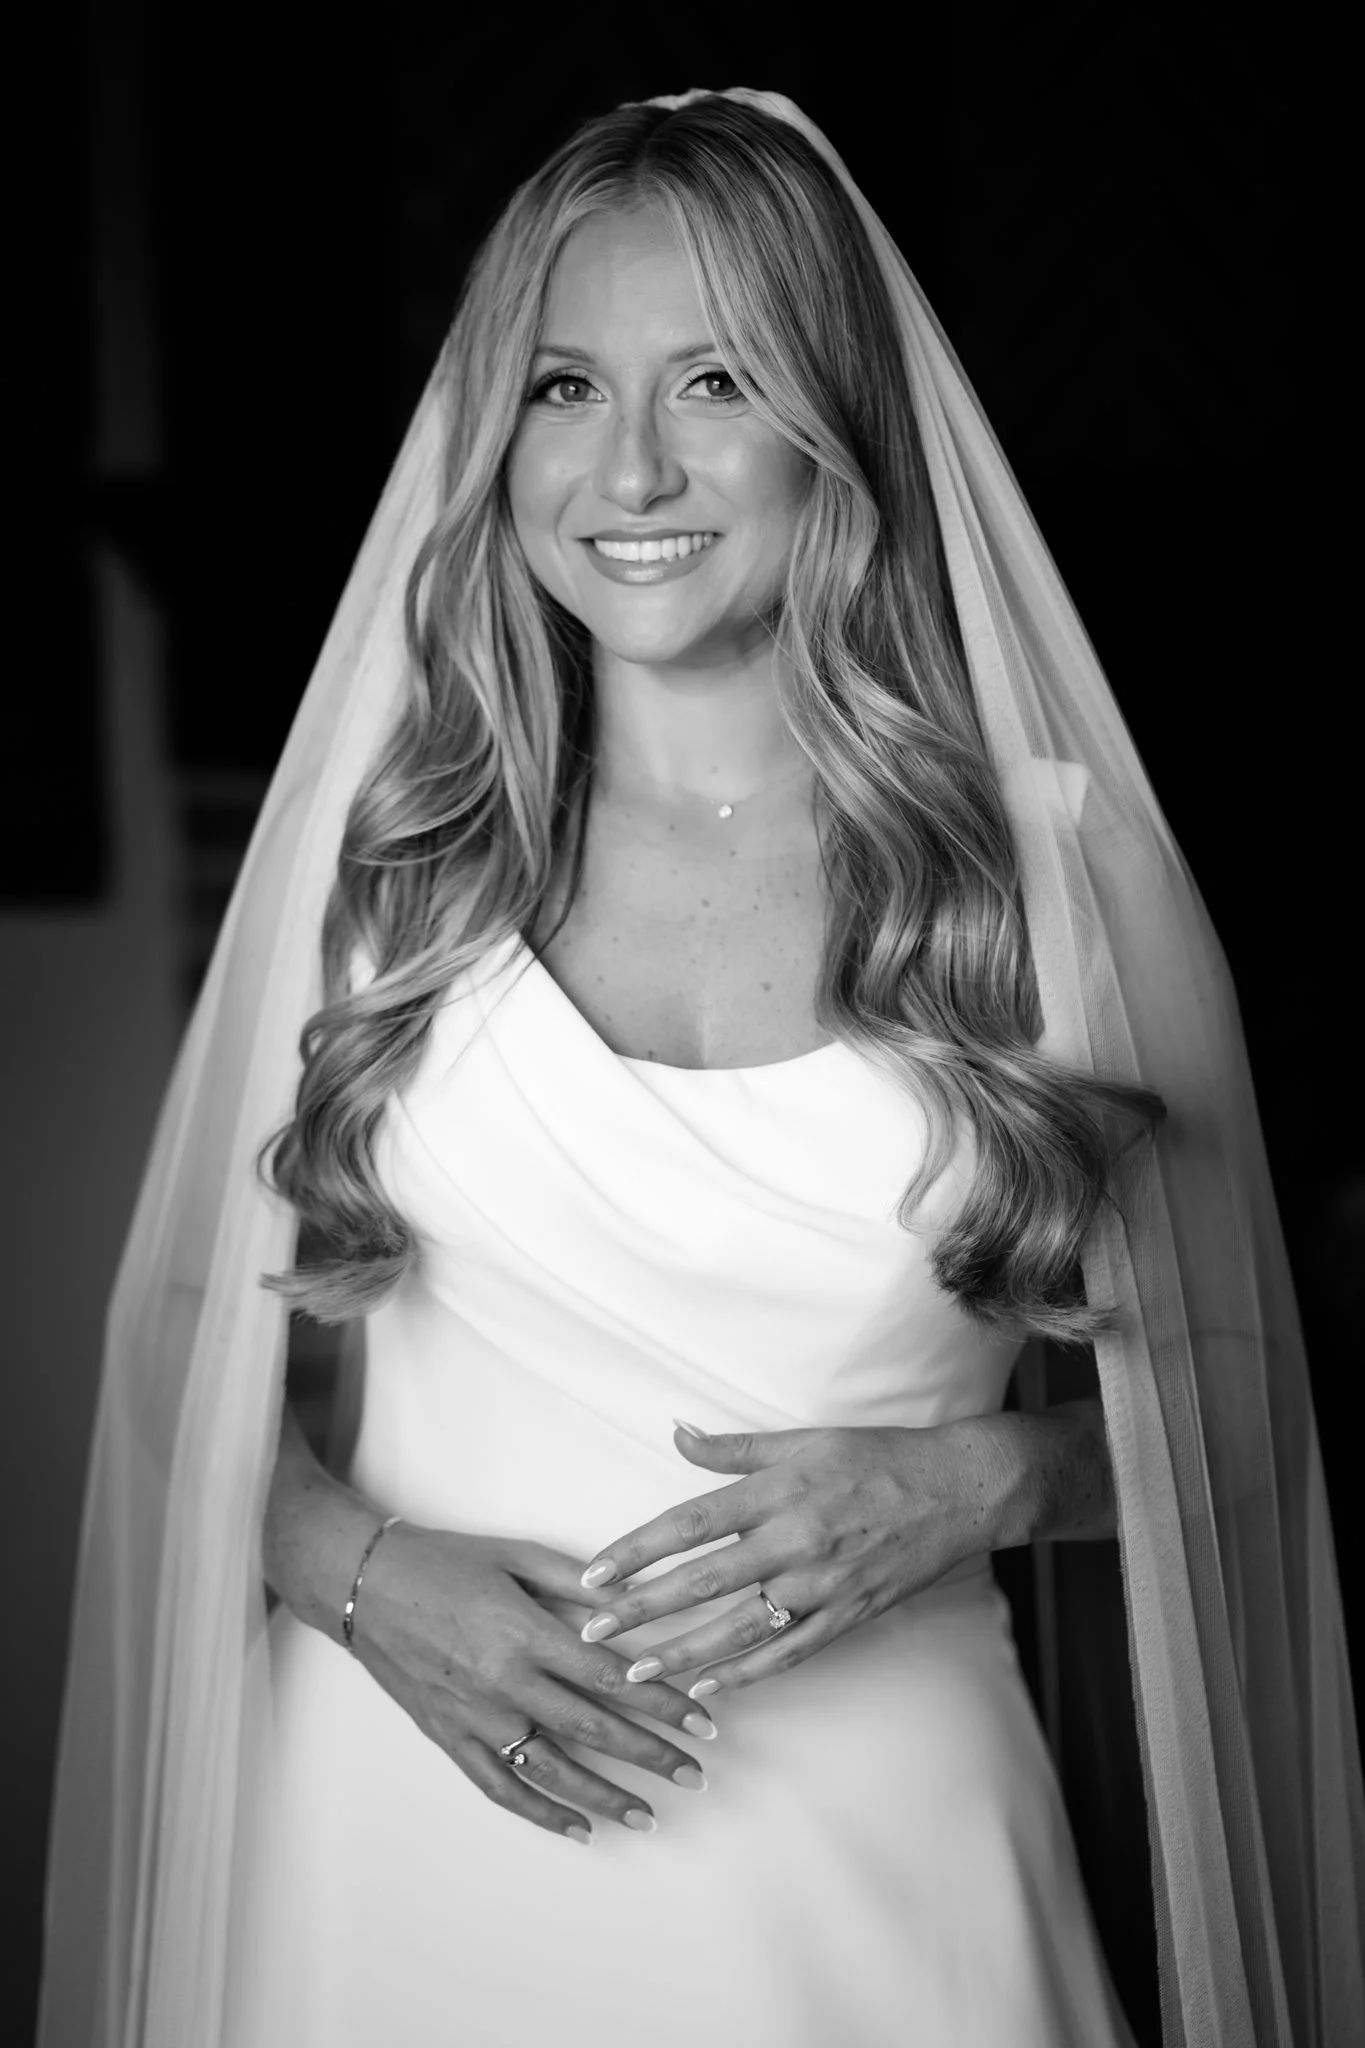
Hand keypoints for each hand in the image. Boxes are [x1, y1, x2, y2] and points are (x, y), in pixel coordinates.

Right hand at [352, 1524, 717, 1845]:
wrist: (364, 1585)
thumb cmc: (445, 1562)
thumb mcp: (516, 1554)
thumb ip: (577, 1582)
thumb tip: (635, 1599)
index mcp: (524, 1631)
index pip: (611, 1676)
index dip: (663, 1702)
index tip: (702, 1721)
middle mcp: (503, 1682)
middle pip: (592, 1729)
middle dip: (651, 1755)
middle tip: (696, 1772)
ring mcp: (474, 1717)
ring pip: (551, 1772)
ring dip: (605, 1797)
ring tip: (649, 1815)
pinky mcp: (449, 1738)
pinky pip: (501, 1787)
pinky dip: (542, 1813)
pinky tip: (578, 1827)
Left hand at [577, 1422, 992, 1699]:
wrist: (957, 1491)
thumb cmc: (877, 1457)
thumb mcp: (803, 1439)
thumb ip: (734, 1447)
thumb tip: (675, 1432)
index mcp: (777, 1492)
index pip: (689, 1524)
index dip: (636, 1551)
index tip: (593, 1573)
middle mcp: (794, 1541)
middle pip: (702, 1583)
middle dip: (640, 1611)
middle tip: (590, 1634)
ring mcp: (822, 1585)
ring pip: (738, 1629)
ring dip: (681, 1653)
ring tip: (633, 1673)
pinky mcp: (848, 1614)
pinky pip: (789, 1652)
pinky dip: (747, 1673)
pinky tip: (709, 1687)